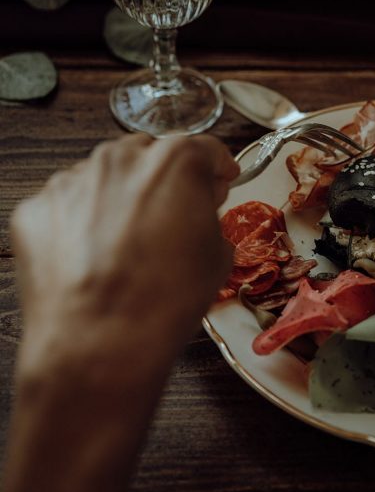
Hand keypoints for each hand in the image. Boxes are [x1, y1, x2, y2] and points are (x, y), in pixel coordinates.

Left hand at [2, 134, 238, 491]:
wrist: (100, 341)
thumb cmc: (165, 299)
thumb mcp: (218, 257)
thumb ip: (211, 218)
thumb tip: (199, 215)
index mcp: (175, 162)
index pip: (206, 150)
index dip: (218, 170)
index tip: (219, 183)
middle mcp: (120, 158)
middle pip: (151, 156)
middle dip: (166, 181)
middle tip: (175, 218)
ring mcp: (73, 180)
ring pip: (107, 179)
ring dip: (123, 201)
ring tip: (130, 247)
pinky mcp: (37, 208)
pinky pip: (70, 206)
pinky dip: (85, 224)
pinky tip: (96, 260)